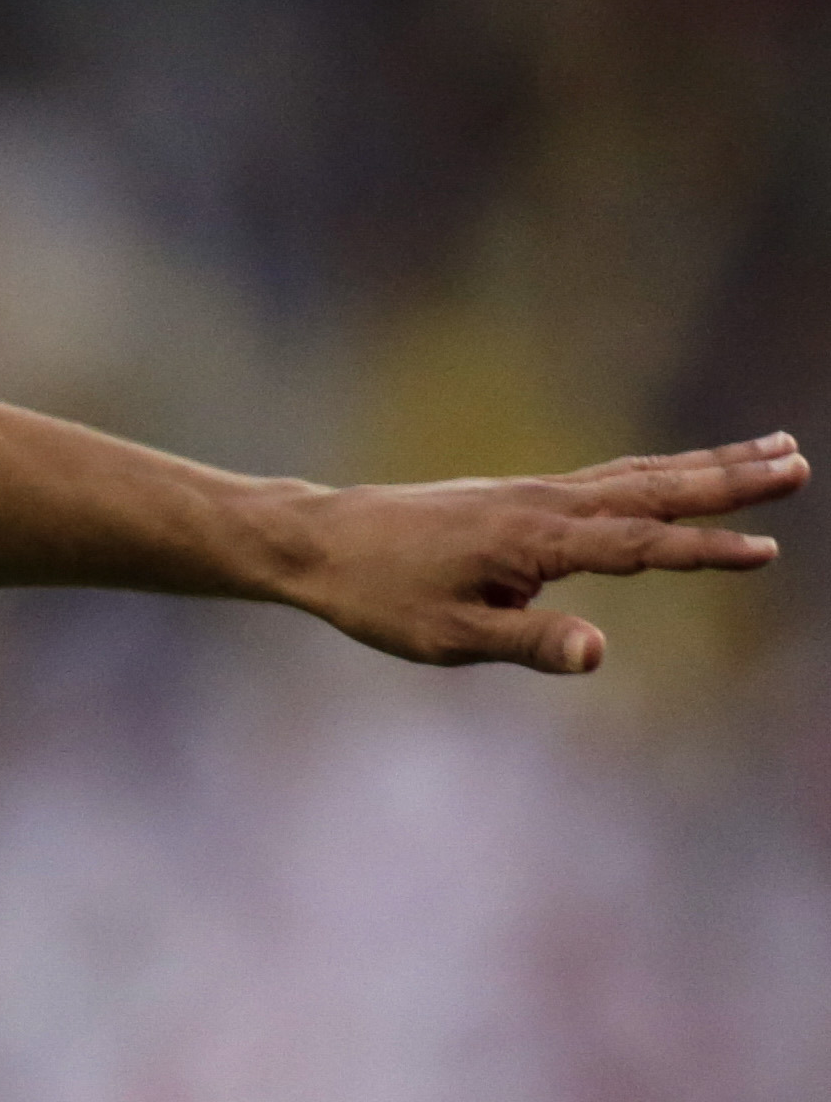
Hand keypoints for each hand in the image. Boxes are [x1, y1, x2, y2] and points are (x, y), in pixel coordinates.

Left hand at [283, 435, 800, 671]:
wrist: (319, 541)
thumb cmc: (378, 596)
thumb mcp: (449, 638)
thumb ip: (529, 644)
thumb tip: (600, 652)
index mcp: (533, 540)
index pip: (637, 545)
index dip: (703, 550)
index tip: (767, 549)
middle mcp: (541, 504)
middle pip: (653, 488)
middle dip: (729, 479)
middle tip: (801, 462)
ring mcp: (532, 493)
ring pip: (637, 475)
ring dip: (705, 464)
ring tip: (772, 449)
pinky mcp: (519, 497)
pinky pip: (606, 480)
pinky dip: (656, 472)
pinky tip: (681, 473)